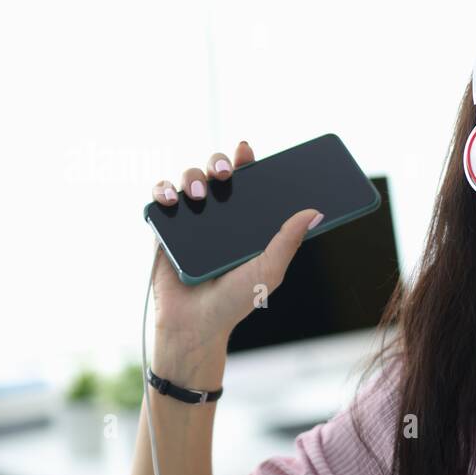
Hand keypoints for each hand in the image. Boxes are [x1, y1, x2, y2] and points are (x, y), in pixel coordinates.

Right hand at [148, 140, 320, 353]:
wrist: (195, 324)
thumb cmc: (235, 301)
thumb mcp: (270, 270)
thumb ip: (289, 240)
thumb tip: (315, 212)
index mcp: (246, 221)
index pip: (247, 183)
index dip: (246, 161)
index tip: (246, 150)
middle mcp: (219, 215)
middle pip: (217, 174)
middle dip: (218, 163)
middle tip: (224, 172)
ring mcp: (191, 219)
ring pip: (189, 179)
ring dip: (192, 176)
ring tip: (199, 195)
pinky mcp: (165, 228)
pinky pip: (161, 198)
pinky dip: (163, 191)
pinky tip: (171, 199)